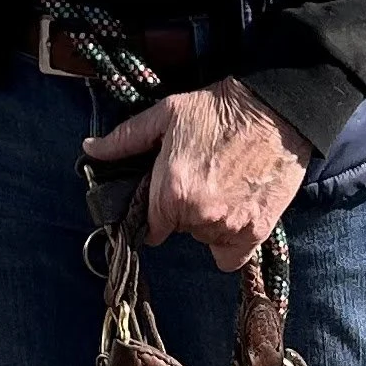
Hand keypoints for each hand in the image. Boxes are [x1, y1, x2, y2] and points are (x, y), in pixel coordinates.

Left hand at [84, 80, 312, 270]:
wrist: (276, 109)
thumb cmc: (219, 109)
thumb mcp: (166, 114)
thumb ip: (126, 139)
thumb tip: (90, 149)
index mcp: (170, 190)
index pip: (150, 227)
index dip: (158, 212)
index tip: (169, 198)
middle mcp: (197, 214)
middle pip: (181, 231)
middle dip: (186, 212)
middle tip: (203, 180)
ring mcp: (229, 226)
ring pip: (206, 240)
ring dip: (210, 223)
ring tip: (224, 189)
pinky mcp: (256, 232)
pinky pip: (231, 257)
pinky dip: (231, 243)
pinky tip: (236, 215)